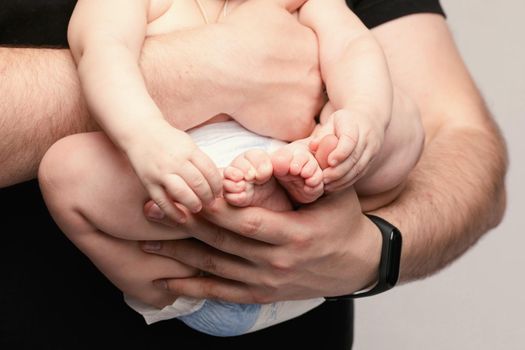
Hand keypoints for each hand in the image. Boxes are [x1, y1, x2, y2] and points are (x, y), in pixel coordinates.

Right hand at [126, 120, 221, 222]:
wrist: (140, 132)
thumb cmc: (168, 139)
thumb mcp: (187, 143)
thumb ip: (199, 160)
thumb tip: (215, 179)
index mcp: (188, 150)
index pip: (210, 171)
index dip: (217, 185)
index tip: (219, 192)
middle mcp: (176, 161)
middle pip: (199, 183)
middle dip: (208, 197)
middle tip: (211, 202)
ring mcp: (161, 172)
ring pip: (182, 193)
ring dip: (194, 204)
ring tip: (198, 208)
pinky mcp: (148, 182)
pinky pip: (162, 201)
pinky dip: (173, 213)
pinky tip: (182, 218)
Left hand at [141, 188, 381, 302]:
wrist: (359, 263)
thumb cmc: (344, 221)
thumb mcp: (334, 194)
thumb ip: (305, 176)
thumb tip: (275, 153)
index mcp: (295, 234)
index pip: (246, 220)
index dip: (213, 208)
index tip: (183, 194)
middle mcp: (278, 261)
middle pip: (223, 243)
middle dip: (183, 226)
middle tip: (149, 213)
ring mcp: (269, 281)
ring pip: (217, 268)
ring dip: (181, 256)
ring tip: (148, 244)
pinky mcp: (264, 293)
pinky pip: (224, 293)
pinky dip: (195, 288)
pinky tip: (170, 282)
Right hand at [217, 0, 324, 140]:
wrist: (216, 69)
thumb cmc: (238, 36)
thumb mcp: (269, 4)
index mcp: (314, 47)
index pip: (313, 59)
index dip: (293, 63)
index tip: (274, 65)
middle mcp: (318, 75)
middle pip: (312, 84)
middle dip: (294, 85)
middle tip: (269, 82)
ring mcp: (309, 103)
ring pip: (306, 107)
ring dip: (291, 105)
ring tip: (265, 97)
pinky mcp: (296, 126)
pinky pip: (296, 128)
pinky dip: (284, 124)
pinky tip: (266, 112)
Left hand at [310, 105, 384, 191]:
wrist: (368, 120)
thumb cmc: (342, 122)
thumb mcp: (331, 122)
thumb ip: (322, 134)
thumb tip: (312, 146)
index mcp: (354, 124)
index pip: (350, 140)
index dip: (340, 153)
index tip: (329, 162)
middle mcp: (366, 137)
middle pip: (354, 157)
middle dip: (338, 171)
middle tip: (323, 179)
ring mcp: (372, 150)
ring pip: (359, 168)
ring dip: (342, 180)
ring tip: (327, 186)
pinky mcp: (372, 160)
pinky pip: (360, 173)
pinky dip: (347, 182)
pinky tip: (335, 186)